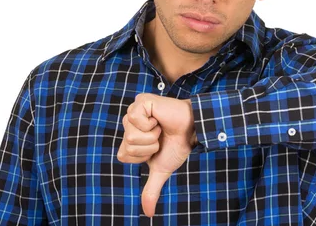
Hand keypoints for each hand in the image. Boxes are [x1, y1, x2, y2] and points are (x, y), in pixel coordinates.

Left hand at [117, 93, 196, 216]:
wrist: (192, 130)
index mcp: (130, 138)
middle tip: (160, 136)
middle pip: (127, 145)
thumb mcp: (161, 169)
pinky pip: (135, 118)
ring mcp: (133, 111)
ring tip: (160, 127)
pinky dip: (150, 123)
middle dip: (148, 146)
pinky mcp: (141, 101)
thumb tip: (148, 214)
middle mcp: (129, 124)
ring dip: (151, 136)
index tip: (156, 148)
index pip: (123, 155)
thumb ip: (151, 189)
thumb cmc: (177, 146)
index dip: (142, 156)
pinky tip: (159, 117)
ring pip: (130, 134)